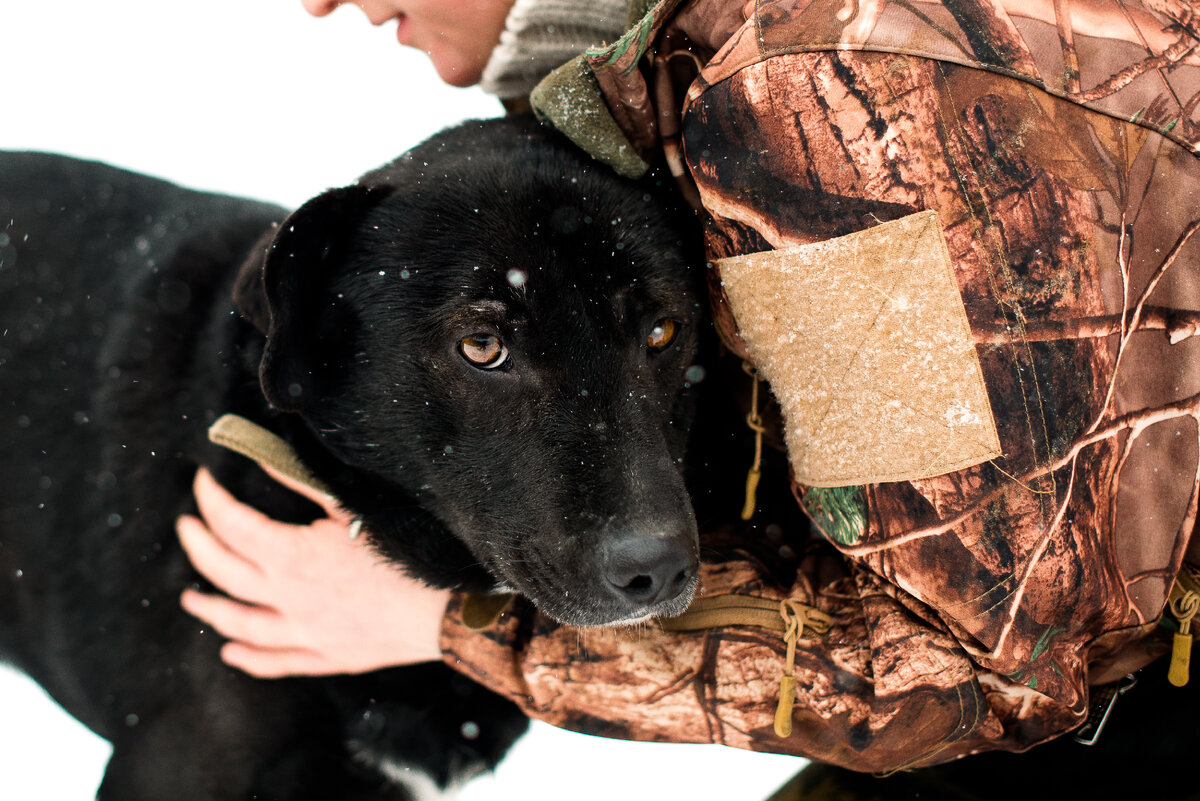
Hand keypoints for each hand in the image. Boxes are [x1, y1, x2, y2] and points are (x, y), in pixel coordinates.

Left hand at [176, 466, 450, 677]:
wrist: (442, 609)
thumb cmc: (403, 554)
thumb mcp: (350, 509)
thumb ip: (301, 484)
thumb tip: (262, 458)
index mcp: (292, 556)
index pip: (233, 524)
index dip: (211, 499)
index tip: (203, 481)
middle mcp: (287, 598)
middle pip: (224, 572)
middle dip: (199, 546)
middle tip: (186, 527)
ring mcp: (302, 632)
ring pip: (239, 623)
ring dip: (211, 609)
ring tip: (190, 598)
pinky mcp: (323, 655)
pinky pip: (275, 661)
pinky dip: (248, 658)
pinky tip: (231, 652)